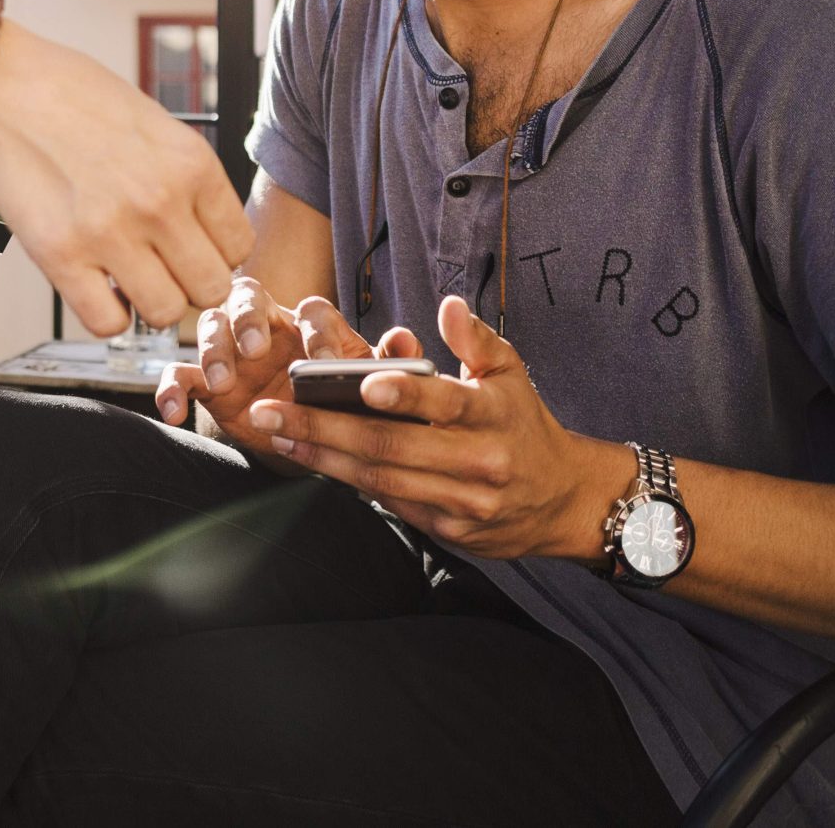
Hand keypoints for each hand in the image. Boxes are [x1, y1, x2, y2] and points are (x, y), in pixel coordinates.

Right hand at [0, 23, 248, 336]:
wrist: (4, 85)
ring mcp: (110, 231)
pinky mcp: (60, 254)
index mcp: (191, 164)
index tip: (192, 249)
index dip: (216, 254)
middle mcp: (159, 200)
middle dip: (189, 284)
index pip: (239, 247)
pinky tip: (96, 286)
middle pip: (211, 288)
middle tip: (162, 269)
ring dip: (149, 302)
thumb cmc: (76, 98)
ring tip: (127, 277)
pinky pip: (108, 323)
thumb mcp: (156, 125)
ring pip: (165, 312)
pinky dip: (107, 315)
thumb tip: (207, 235)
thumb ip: (187, 179)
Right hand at [156, 286, 417, 451]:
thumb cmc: (341, 403)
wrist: (309, 439)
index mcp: (311, 324)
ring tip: (220, 380)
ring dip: (212, 348)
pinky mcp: (205, 381)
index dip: (315, 331)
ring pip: (211, 325)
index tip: (319, 362)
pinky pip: (179, 373)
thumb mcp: (369, 389)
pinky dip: (170, 388)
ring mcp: (232, 350)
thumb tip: (405, 339)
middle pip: (249, 297)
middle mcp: (267, 326)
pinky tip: (173, 412)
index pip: (311, 309)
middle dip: (249, 318)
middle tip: (255, 348)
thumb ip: (388, 363)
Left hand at [245, 295, 630, 560]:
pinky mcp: (450, 529)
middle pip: (392, 445)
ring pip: (383, 479)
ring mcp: (463, 501)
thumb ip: (477, 340)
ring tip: (279, 435)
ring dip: (324, 457)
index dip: (406, 394)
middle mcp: (479, 460)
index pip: (445, 401)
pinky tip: (315, 459)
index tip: (365, 385)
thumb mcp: (511, 375)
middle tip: (271, 410)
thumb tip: (449, 305)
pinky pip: (393, 503)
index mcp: (492, 414)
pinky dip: (352, 481)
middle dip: (324, 427)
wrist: (564, 499)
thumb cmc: (524, 424)